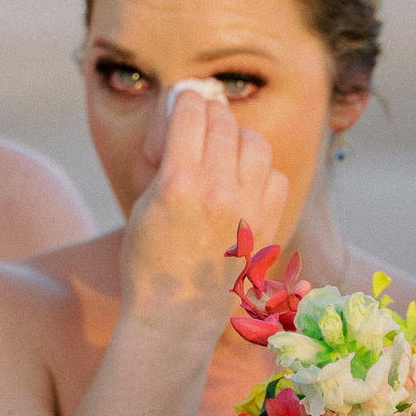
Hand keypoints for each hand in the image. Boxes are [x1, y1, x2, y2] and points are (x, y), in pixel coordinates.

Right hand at [118, 87, 288, 339]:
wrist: (176, 317)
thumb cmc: (148, 261)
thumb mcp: (141, 205)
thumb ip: (163, 161)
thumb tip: (182, 121)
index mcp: (179, 183)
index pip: (191, 112)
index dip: (185, 99)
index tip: (183, 100)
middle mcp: (219, 191)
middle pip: (223, 122)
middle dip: (210, 112)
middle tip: (201, 117)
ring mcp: (248, 208)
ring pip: (254, 143)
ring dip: (237, 136)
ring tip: (224, 147)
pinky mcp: (267, 225)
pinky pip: (274, 175)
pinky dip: (259, 169)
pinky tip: (242, 179)